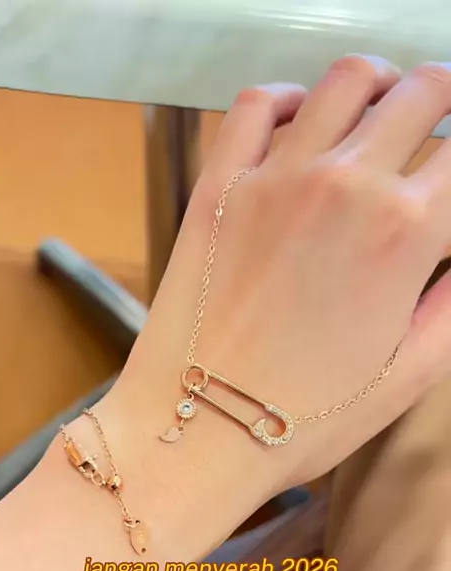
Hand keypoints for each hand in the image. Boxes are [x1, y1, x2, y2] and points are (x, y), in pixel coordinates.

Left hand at [112, 56, 450, 501]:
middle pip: (419, 94)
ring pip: (345, 82)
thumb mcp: (410, 375)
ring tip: (381, 106)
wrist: (199, 432)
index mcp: (404, 233)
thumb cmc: (304, 420)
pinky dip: (288, 97)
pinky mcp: (220, 186)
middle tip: (438, 125)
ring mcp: (275, 178)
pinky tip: (300, 119)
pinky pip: (256, 104)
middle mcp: (344, 186)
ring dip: (378, 84)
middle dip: (443, 99)